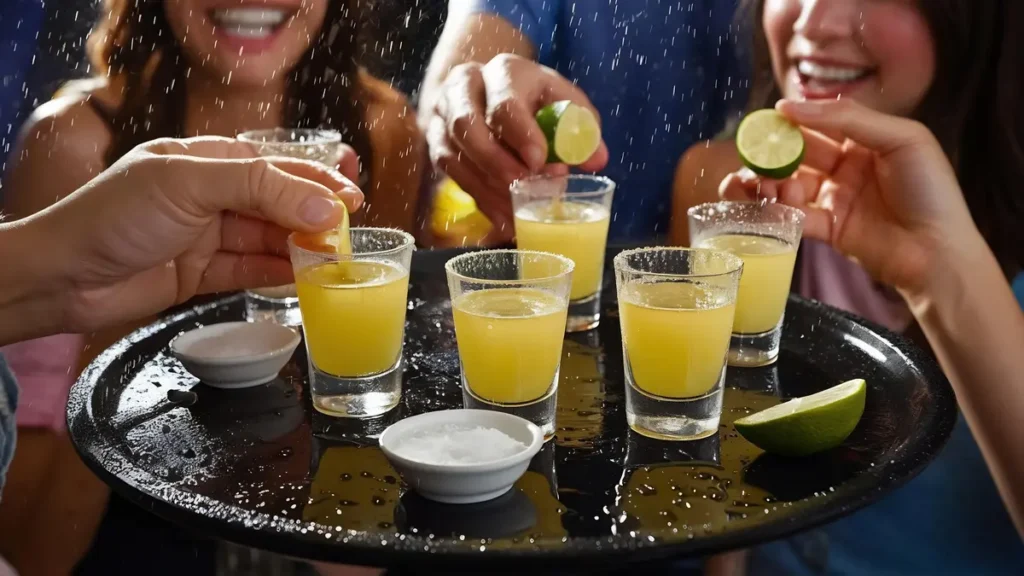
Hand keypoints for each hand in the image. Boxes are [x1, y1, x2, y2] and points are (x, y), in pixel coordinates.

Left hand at [17, 136, 361, 333]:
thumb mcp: (189, 184)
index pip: (274, 167)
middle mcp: (208, 196)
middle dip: (314, 218)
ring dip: (301, 249)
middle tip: (348, 236)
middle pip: (276, 204)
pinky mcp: (200, 275)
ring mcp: (205, 236)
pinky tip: (303, 278)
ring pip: (267, 240)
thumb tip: (321, 207)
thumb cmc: (113, 216)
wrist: (63, 277)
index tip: (351, 199)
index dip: (315, 182)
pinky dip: (277, 274)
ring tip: (334, 261)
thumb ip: (259, 189)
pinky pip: (250, 271)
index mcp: (204, 160)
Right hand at [426, 53, 608, 239]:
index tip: (539, 162)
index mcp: (504, 72)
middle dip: (496, 163)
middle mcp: (464, 87)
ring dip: (486, 186)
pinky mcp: (437, 141)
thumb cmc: (537, 99)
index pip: (505, 103)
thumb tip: (596, 159)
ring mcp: (444, 114)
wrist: (496, 91)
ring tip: (518, 209)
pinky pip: (451, 173)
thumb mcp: (565, 104)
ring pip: (453, 153)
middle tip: (523, 188)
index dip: (521, 136)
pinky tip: (503, 217)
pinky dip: (479, 198)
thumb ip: (582, 129)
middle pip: (466, 125)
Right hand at [719, 98, 980, 295]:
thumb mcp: (901, 138)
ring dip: (768, 183)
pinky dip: (776, 211)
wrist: (938, 253)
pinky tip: (766, 206)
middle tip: (750, 156)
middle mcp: (846, 168)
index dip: (792, 121)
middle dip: (771, 154)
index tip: (767, 120)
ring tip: (757, 185)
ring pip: (789, 185)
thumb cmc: (930, 191)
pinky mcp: (827, 230)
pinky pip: (793, 216)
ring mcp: (834, 199)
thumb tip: (791, 107)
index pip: (819, 125)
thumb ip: (848, 118)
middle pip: (797, 154)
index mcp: (864, 141)